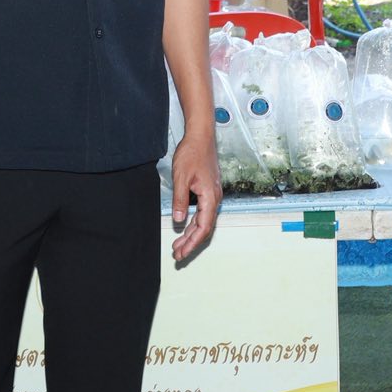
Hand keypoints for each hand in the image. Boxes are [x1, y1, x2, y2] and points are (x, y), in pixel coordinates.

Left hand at [169, 131, 219, 261]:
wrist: (201, 136)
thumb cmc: (193, 153)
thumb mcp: (181, 178)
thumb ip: (181, 200)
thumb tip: (180, 221)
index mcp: (210, 197)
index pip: (203, 228)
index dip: (192, 243)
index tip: (182, 253)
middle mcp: (214, 198)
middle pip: (204, 228)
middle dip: (190, 243)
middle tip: (177, 254)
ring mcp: (212, 194)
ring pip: (203, 221)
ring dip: (191, 234)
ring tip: (178, 245)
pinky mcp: (208, 190)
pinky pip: (203, 212)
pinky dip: (193, 222)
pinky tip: (185, 227)